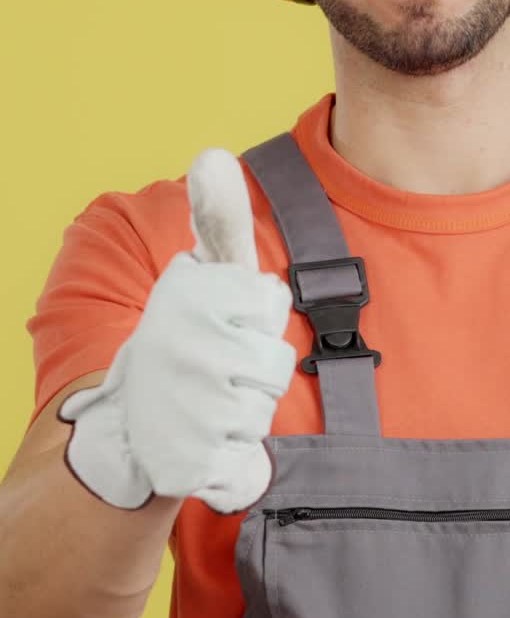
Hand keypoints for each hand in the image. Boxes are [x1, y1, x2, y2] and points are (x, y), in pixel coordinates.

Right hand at [58, 148, 296, 513]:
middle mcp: (188, 346)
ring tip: (207, 401)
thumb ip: (218, 221)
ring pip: (265, 408)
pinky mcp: (193, 463)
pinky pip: (248, 460)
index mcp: (191, 294)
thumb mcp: (197, 276)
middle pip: (275, 358)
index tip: (223, 316)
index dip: (252, 313)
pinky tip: (203, 443)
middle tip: (214, 365)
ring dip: (245, 410)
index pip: (268, 301)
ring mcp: (190, 405)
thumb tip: (212, 154)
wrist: (126, 425)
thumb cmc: (180, 339)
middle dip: (253, 364)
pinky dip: (232, 459)